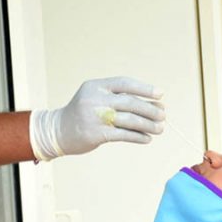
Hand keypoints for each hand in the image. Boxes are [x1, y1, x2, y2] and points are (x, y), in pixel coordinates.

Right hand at [29, 77, 164, 160]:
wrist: (58, 131)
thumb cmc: (83, 113)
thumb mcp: (96, 97)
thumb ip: (117, 98)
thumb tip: (151, 103)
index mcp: (96, 86)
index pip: (124, 83)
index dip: (144, 88)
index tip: (160, 94)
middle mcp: (95, 99)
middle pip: (130, 102)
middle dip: (150, 109)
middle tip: (163, 115)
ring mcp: (95, 117)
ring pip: (129, 120)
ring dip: (148, 125)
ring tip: (160, 128)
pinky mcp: (97, 134)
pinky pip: (124, 135)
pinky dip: (138, 137)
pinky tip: (147, 138)